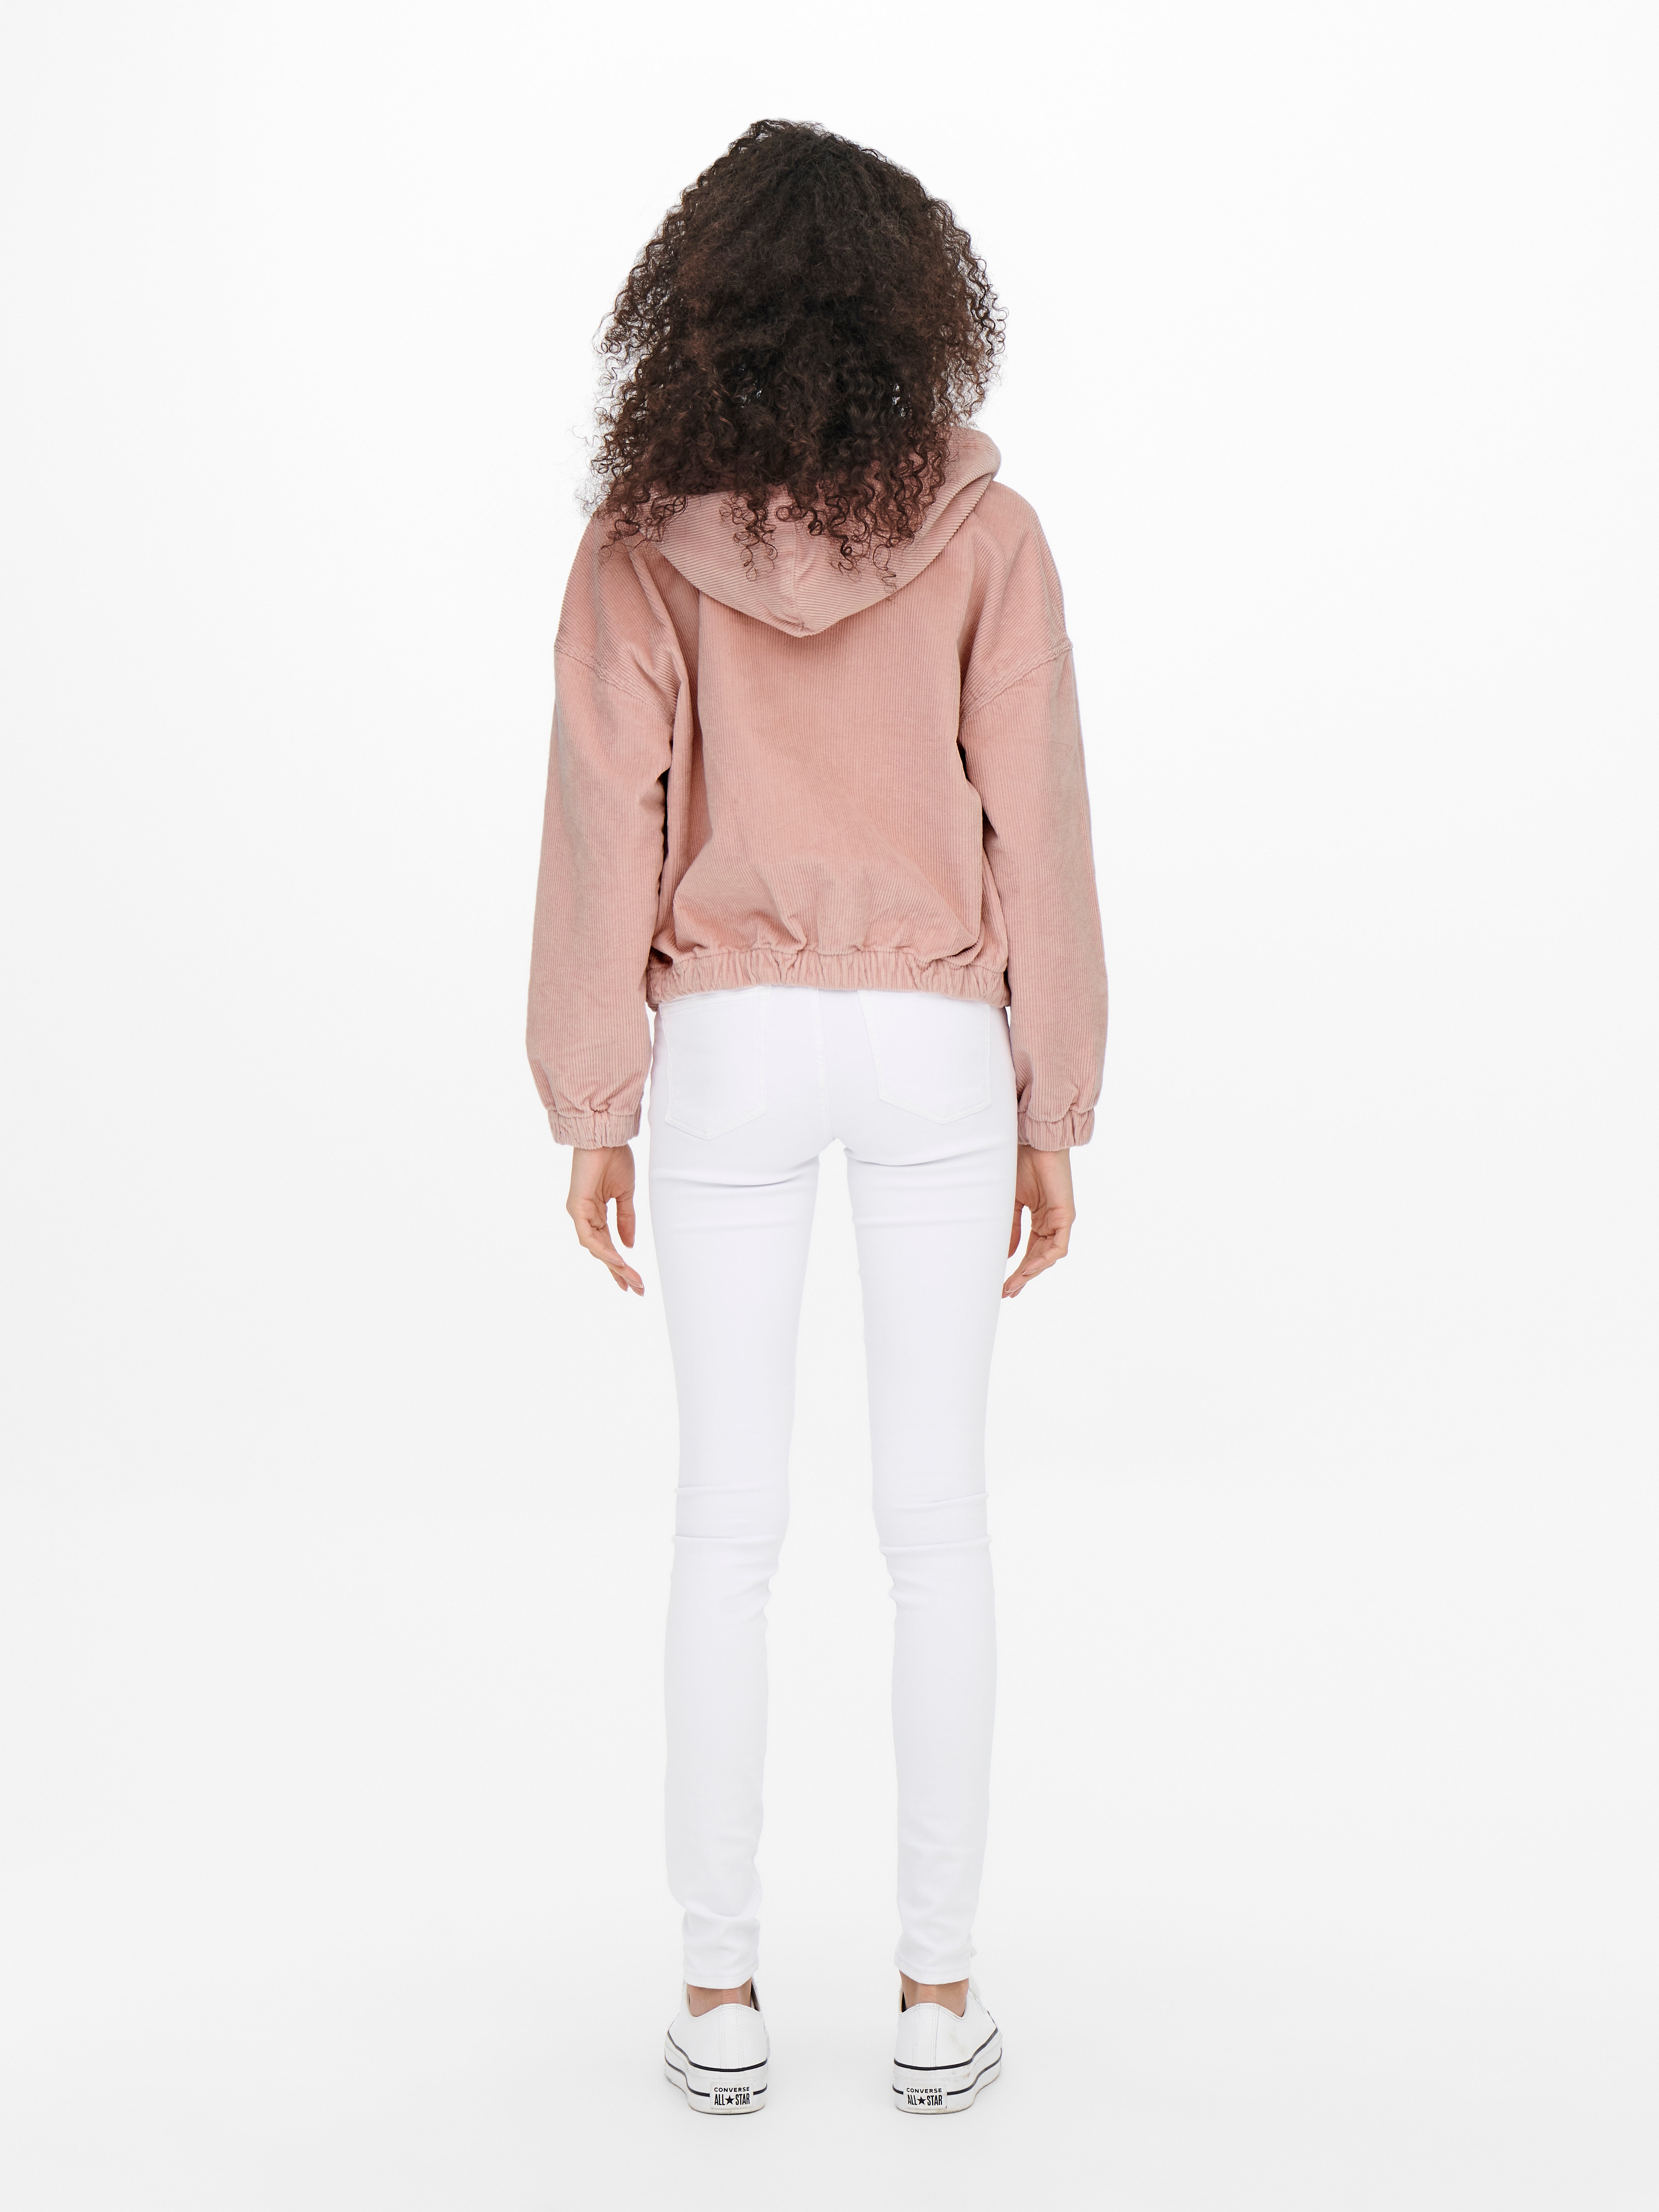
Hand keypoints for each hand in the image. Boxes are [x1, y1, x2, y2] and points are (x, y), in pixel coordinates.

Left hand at [566, 1145, 643, 1294]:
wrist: (605, 1137)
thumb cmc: (613, 1159)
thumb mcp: (625, 1195)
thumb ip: (626, 1220)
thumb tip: (629, 1245)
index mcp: (596, 1213)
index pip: (608, 1245)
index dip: (620, 1264)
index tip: (633, 1281)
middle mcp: (585, 1217)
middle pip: (602, 1251)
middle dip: (619, 1272)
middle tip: (636, 1288)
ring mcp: (580, 1214)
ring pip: (595, 1248)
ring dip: (613, 1265)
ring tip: (630, 1278)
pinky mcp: (576, 1208)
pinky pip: (589, 1236)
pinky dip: (603, 1249)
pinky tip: (617, 1260)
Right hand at [1004, 1144, 1074, 1297]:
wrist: (1032, 1143)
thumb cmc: (1019, 1165)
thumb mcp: (1010, 1203)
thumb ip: (1012, 1229)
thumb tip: (1009, 1255)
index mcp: (1038, 1219)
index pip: (1030, 1251)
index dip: (1018, 1269)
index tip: (1003, 1285)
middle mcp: (1050, 1222)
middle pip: (1039, 1258)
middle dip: (1023, 1277)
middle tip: (1007, 1292)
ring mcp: (1059, 1220)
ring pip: (1049, 1256)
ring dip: (1031, 1272)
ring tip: (1014, 1284)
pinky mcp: (1065, 1216)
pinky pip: (1058, 1246)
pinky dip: (1044, 1259)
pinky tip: (1027, 1267)